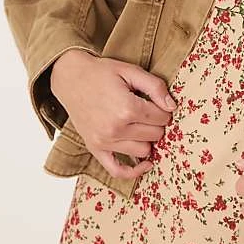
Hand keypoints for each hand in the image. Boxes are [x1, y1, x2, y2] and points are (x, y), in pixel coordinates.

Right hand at [50, 49, 176, 179]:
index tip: (158, 102)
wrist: (71, 79)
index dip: (165, 109)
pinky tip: (146, 164)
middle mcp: (116, 129)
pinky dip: (133, 171)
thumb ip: (156, 87)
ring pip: (143, 151)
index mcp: (127, 108)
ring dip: (147, 140)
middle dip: (157, 123)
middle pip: (155, 135)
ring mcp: (104, 142)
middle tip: (150, 111)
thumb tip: (172, 107)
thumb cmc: (102, 73)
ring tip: (142, 126)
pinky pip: (117, 170)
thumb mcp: (132, 71)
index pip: (162, 118)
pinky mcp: (95, 149)